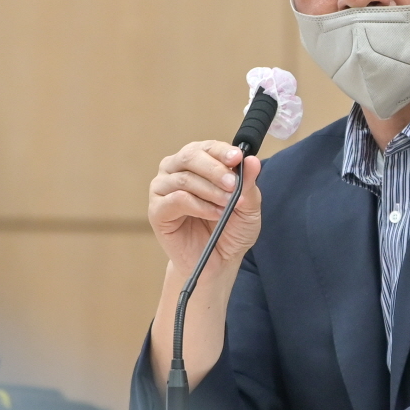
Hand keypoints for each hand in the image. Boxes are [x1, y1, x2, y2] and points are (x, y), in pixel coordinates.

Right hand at [148, 141, 261, 276]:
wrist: (218, 261)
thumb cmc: (230, 229)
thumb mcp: (248, 206)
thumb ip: (248, 183)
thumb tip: (252, 160)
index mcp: (198, 162)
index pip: (207, 147)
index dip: (222, 151)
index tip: (237, 158)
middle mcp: (176, 170)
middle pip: (190, 156)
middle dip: (215, 169)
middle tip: (233, 184)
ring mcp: (163, 189)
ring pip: (184, 178)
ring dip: (210, 191)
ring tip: (227, 205)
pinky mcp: (157, 210)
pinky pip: (176, 199)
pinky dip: (199, 206)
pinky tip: (215, 214)